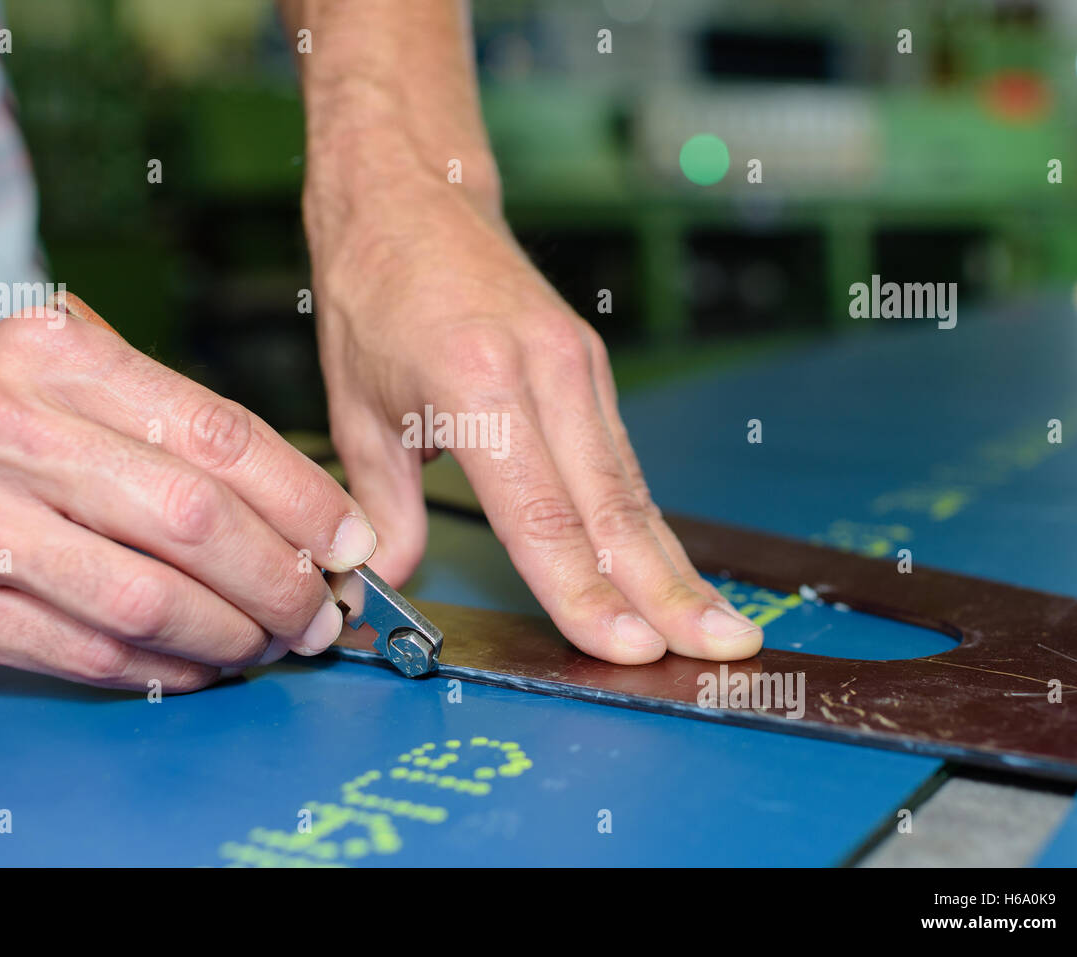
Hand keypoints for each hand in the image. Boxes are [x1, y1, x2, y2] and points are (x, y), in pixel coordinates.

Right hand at [0, 299, 376, 689]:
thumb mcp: (56, 365)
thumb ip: (165, 416)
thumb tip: (293, 501)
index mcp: (56, 358)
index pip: (217, 433)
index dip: (303, 499)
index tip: (350, 538)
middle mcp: (10, 433)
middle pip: (193, 520)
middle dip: (280, 577)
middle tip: (320, 606)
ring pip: (147, 599)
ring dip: (231, 633)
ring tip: (270, 639)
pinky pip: (88, 652)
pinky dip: (164, 667)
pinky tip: (200, 663)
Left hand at [308, 174, 762, 663]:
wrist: (413, 194)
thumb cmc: (374, 293)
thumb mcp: (356, 409)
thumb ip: (381, 505)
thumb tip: (387, 579)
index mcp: (478, 386)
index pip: (540, 517)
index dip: (585, 592)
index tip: (626, 650)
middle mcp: (546, 374)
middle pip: (613, 508)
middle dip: (666, 593)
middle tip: (720, 655)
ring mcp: (579, 365)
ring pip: (632, 487)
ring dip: (675, 565)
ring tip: (720, 628)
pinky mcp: (590, 366)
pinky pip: (622, 460)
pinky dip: (648, 522)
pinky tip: (670, 569)